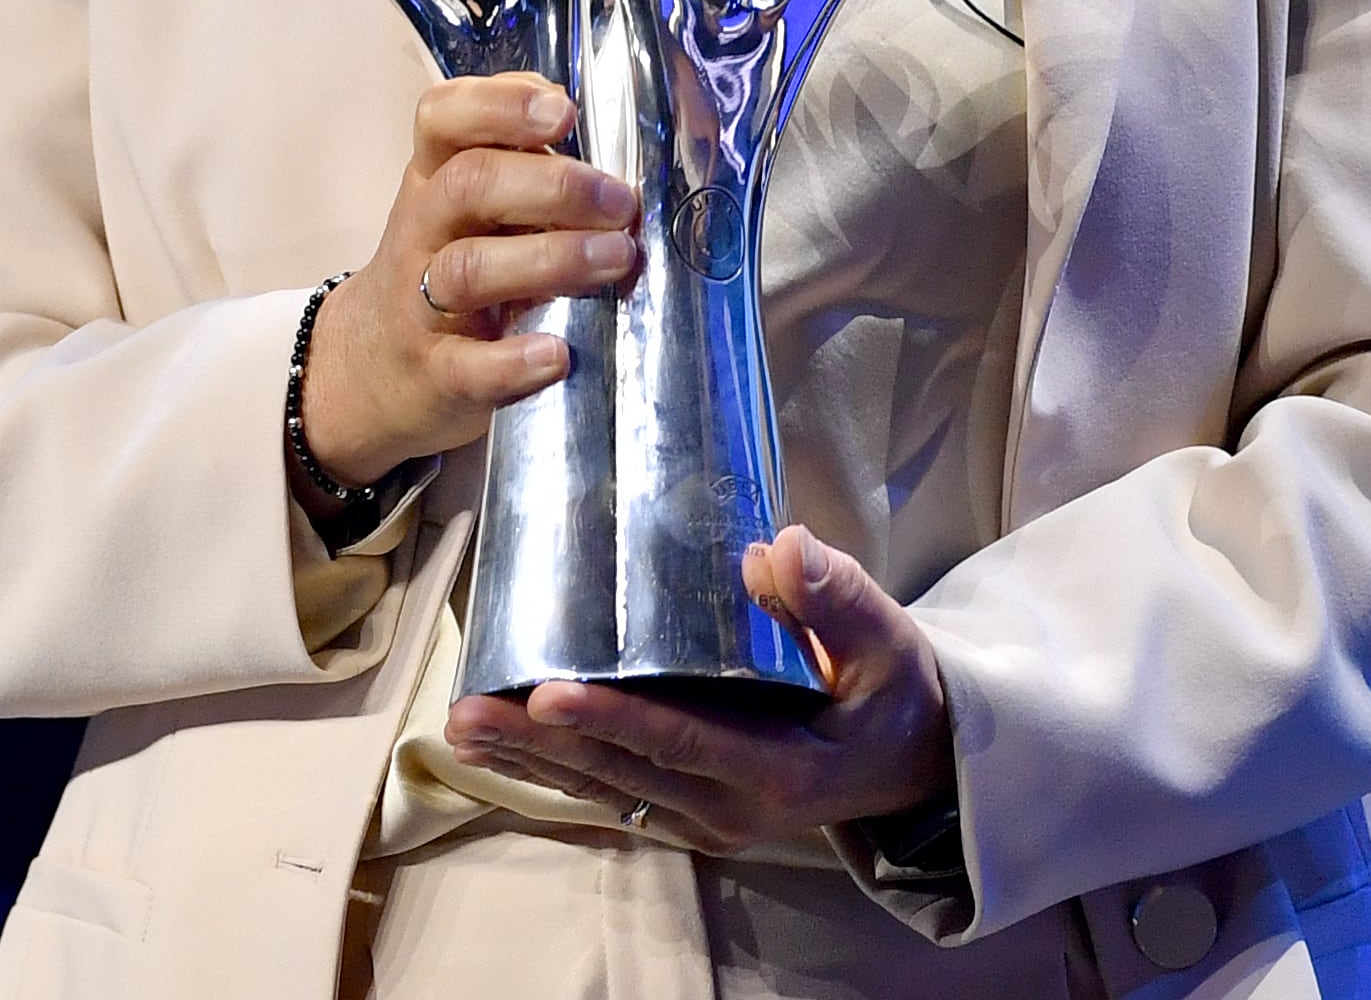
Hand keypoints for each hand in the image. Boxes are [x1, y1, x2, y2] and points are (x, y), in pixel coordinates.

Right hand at [295, 75, 639, 491]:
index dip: (500, 105)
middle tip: (619, 202)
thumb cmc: (449, 267)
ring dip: (550, 260)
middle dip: (553, 186)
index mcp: (436, 177)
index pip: (443, 118)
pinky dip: (513, 362)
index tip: (562, 111)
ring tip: (616, 260)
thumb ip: (527, 170)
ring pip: (469, 269)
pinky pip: (468, 366)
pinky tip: (557, 355)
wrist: (369, 366)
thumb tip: (613, 150)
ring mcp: (421, 301)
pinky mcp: (435, 371)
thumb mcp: (472, 209)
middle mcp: (423, 229)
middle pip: (469, 186)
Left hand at [443, 527, 951, 849]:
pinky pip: (613, 794)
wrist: (912, 760)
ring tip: (458, 729)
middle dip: (539, 742)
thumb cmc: (893, 689)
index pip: (681, 741)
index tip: (547, 692)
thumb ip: (835, 598)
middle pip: (623, 774)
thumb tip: (778, 550)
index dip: (613, 718)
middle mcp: (732, 809)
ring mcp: (706, 820)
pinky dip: (555, 771)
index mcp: (779, 769)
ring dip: (530, 760)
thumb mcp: (885, 641)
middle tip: (464, 713)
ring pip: (606, 791)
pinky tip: (499, 747)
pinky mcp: (688, 813)